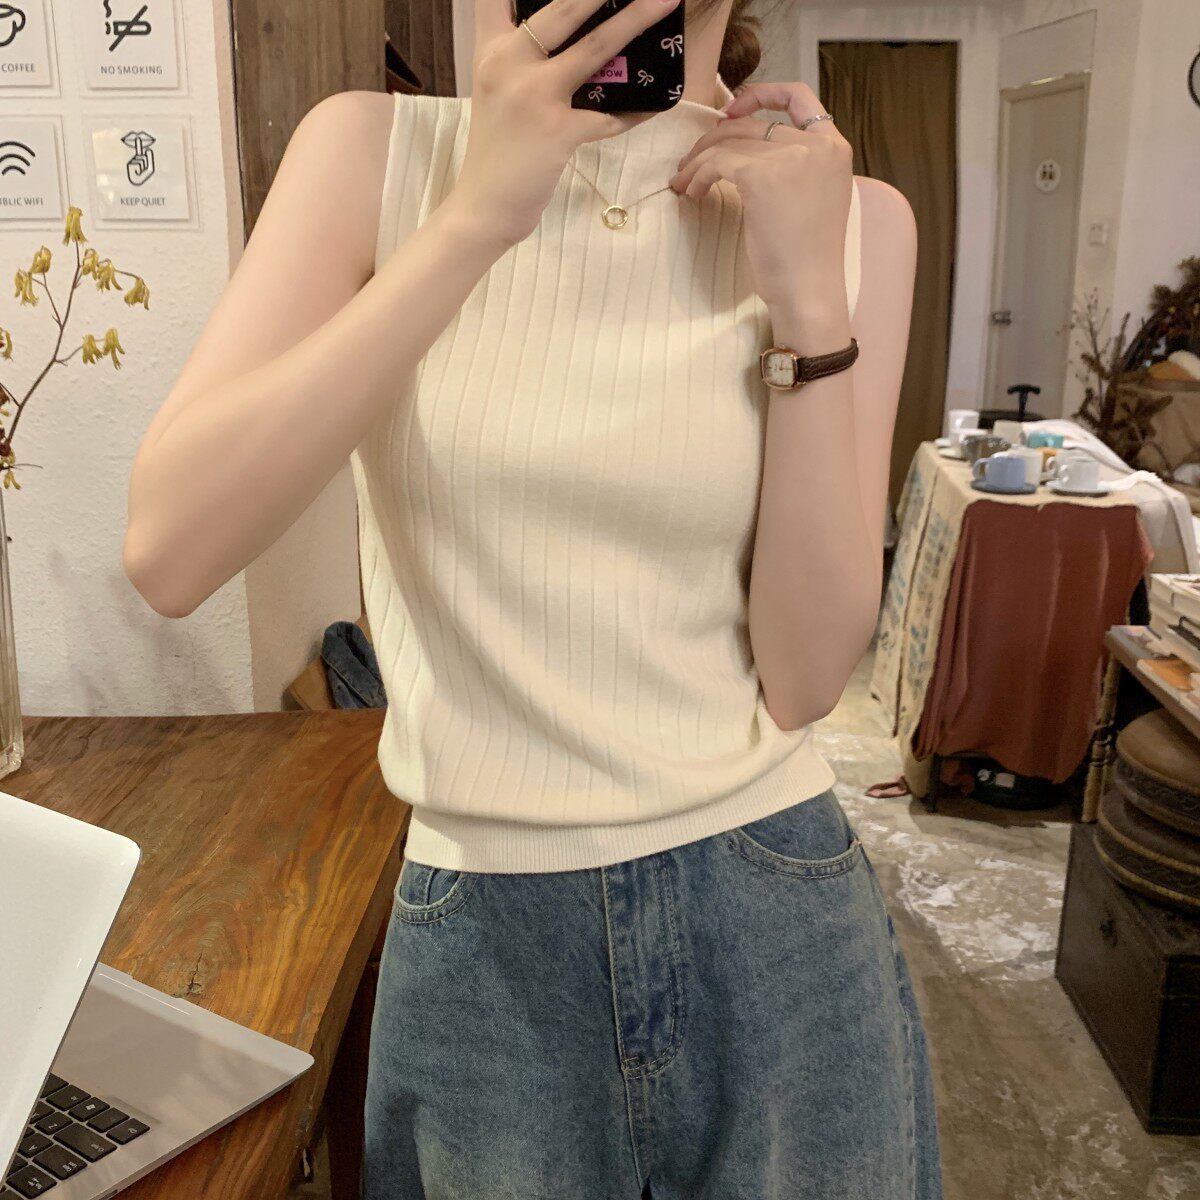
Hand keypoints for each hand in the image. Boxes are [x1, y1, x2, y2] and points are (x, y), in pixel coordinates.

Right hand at [448, 0, 682, 247]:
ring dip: (636, 20)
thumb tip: (566, 44)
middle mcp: (510, 63)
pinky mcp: (559, 130)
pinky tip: (655, 104)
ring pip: (596, 47)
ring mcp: (535, 96)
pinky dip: (635, 112)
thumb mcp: (495, 93)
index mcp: (492, 52)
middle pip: (564, 7)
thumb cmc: (496, 153)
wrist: (483, 208)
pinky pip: (610, 115)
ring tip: (665, 2)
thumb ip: (521, 61)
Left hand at [669, 81, 853, 311]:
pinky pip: (717, 163)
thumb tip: (745, 152)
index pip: (800, 97)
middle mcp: (817, 145)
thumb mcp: (814, 198)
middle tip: (691, 162)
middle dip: (713, 139)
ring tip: (685, 183)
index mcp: (835, 147)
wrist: (809, 290)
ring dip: (698, 162)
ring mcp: (791, 157)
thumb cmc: (806, 258)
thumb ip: (797, 167)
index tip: (731, 112)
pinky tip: (692, 195)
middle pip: (752, 124)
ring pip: (729, 142)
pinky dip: (697, 176)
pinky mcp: (762, 176)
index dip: (762, 95)